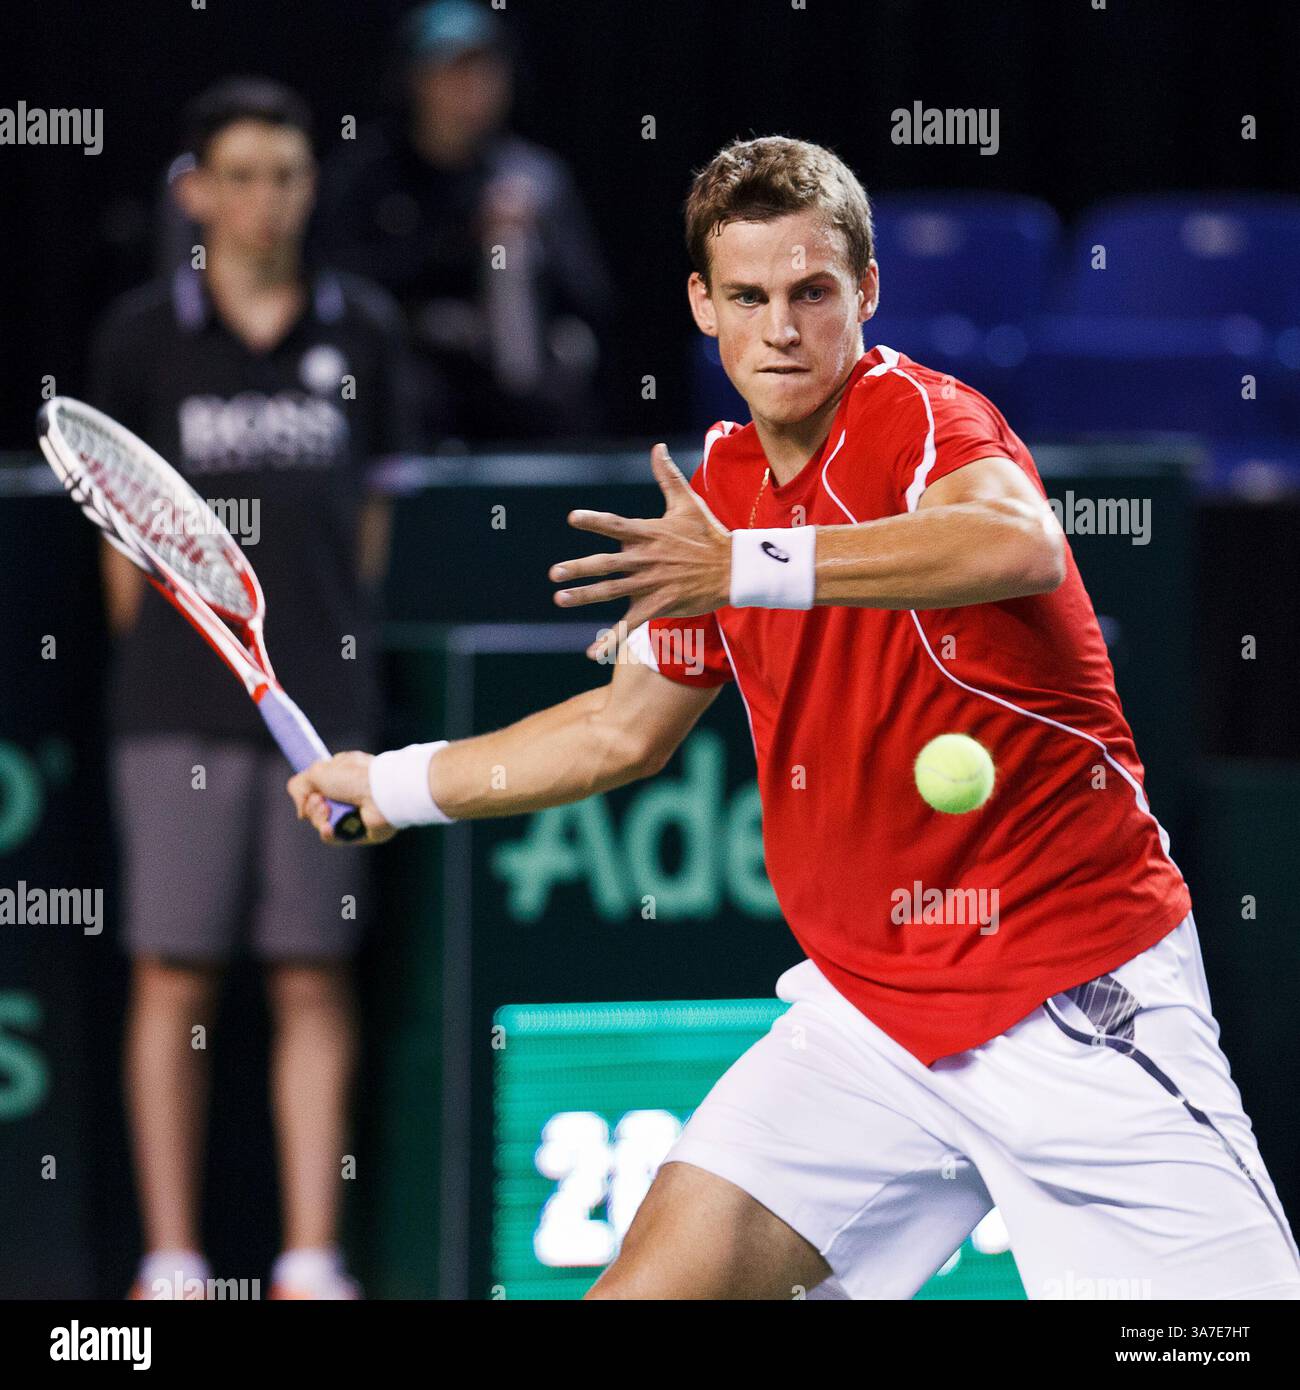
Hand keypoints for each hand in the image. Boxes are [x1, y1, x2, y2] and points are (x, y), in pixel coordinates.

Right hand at [287, 752, 396, 845]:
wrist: (382, 794)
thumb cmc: (354, 777)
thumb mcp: (317, 771)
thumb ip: (299, 786)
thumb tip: (301, 811)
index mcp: (344, 773)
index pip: (318, 785)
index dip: (309, 791)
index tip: (311, 792)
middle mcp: (350, 792)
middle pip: (317, 806)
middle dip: (313, 806)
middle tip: (322, 801)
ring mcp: (355, 812)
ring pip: (323, 822)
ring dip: (319, 818)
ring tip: (328, 811)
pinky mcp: (360, 831)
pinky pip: (335, 837)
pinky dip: (328, 833)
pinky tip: (329, 828)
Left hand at [550, 444, 730, 638]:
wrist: (733, 569)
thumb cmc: (709, 534)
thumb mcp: (687, 503)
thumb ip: (667, 476)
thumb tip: (658, 447)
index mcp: (649, 533)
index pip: (616, 525)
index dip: (594, 521)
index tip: (572, 519)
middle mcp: (645, 559)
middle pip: (606, 565)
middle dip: (578, 569)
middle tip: (554, 574)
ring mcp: (651, 584)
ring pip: (612, 591)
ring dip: (585, 596)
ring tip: (560, 598)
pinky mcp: (658, 605)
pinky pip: (629, 625)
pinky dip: (609, 640)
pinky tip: (590, 652)